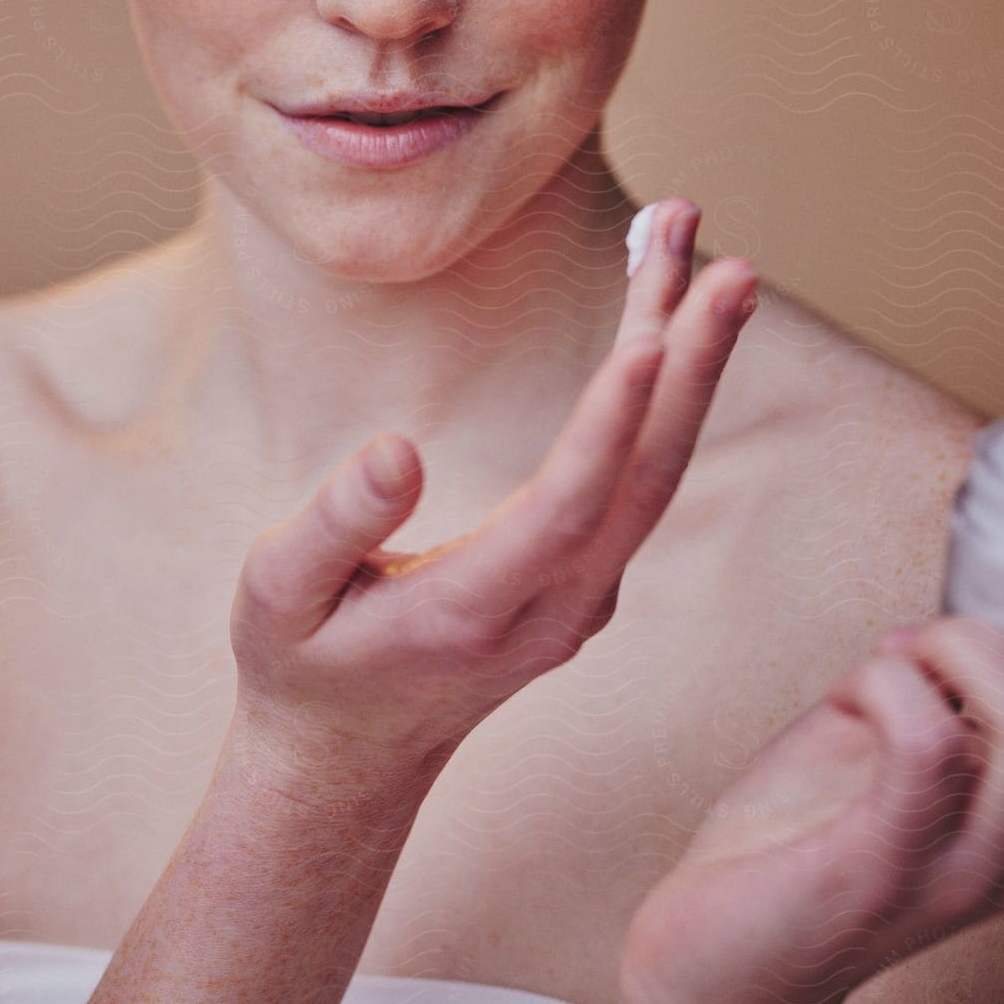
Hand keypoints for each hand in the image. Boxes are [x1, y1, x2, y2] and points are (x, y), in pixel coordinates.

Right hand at [226, 198, 757, 795]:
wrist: (350, 756)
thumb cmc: (304, 662)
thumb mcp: (279, 596)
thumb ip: (335, 525)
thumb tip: (399, 448)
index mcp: (475, 611)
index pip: (566, 510)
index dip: (611, 426)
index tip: (651, 339)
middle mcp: (556, 608)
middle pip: (645, 479)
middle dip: (690, 364)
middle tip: (724, 262)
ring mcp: (585, 597)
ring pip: (654, 469)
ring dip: (687, 358)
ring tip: (694, 246)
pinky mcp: (590, 575)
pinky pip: (639, 471)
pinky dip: (663, 384)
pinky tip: (660, 307)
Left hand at [617, 615, 1003, 1003]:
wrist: (719, 959)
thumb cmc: (789, 853)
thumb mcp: (874, 763)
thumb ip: (921, 709)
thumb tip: (926, 639)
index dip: (998, 652)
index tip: (924, 651)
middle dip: (978, 644)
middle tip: (905, 650)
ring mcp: (955, 870)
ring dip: (943, 659)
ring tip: (879, 675)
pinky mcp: (885, 867)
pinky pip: (926, 746)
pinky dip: (885, 688)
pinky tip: (846, 701)